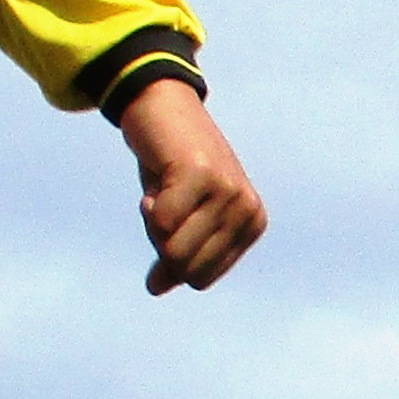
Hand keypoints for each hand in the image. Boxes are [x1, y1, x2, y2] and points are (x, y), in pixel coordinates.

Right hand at [117, 78, 263, 293]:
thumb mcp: (178, 220)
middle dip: (163, 242)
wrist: (164, 110)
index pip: (200, 278)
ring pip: (173, 248)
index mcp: (251, 226)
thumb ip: (174, 258)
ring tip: (165, 189)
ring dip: (154, 223)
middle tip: (169, 203)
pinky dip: (148, 207)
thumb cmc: (172, 170)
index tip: (180, 218)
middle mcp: (246, 210)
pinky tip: (157, 180)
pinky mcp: (202, 174)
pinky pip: (161, 222)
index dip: (175, 255)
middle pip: (187, 267)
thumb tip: (156, 288)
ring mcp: (228, 190)